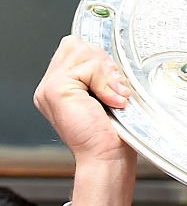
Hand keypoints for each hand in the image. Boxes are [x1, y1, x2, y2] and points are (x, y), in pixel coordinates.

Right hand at [34, 36, 136, 205]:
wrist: (107, 160)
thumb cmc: (112, 137)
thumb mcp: (108, 97)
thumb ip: (101, 75)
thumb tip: (110, 59)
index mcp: (60, 87)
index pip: (75, 48)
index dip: (100, 60)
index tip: (116, 84)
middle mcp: (50, 86)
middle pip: (78, 45)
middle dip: (104, 64)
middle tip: (117, 92)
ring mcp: (50, 87)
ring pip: (83, 52)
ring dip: (107, 75)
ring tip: (115, 99)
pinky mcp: (57, 89)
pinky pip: (88, 67)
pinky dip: (105, 82)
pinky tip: (112, 102)